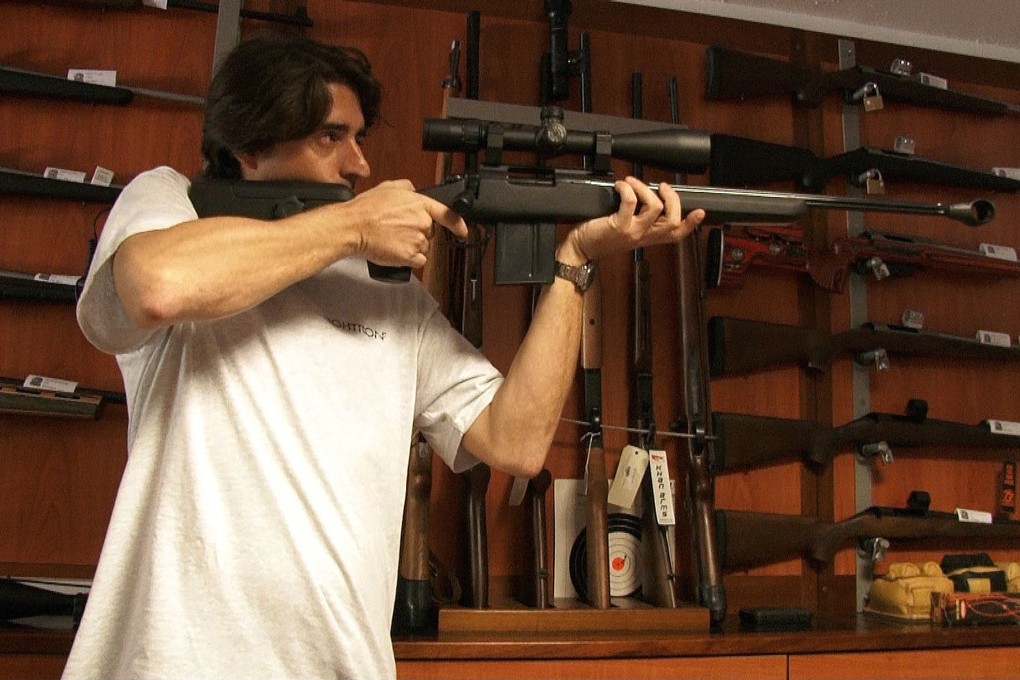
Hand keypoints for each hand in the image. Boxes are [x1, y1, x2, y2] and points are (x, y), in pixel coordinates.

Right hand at [343, 180, 467, 267]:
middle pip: (429, 233)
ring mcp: (418, 240)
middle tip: (397, 231)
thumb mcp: (387, 187)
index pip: (447, 214)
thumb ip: (406, 187)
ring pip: (423, 248)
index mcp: (419, 204)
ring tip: (393, 241)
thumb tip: (413, 190)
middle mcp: (422, 222)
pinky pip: (418, 261)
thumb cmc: (366, 209)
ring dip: (412, 247)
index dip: (458, 224)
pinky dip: (409, 259)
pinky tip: (396, 252)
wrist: (354, 227)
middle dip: (417, 233)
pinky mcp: (411, 256)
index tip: (463, 231)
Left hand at [561, 177, 703, 262]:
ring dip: (645, 188)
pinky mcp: (619, 225)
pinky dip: (627, 188)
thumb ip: (639, 219)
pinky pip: (631, 201)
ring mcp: (632, 232)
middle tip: (662, 187)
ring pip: (655, 207)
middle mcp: (643, 237)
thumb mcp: (625, 231)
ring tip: (632, 183)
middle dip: (672, 198)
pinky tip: (620, 186)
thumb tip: (648, 196)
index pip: (675, 234)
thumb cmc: (598, 238)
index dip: (690, 224)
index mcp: (647, 238)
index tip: (700, 212)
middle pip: (672, 219)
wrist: (580, 250)